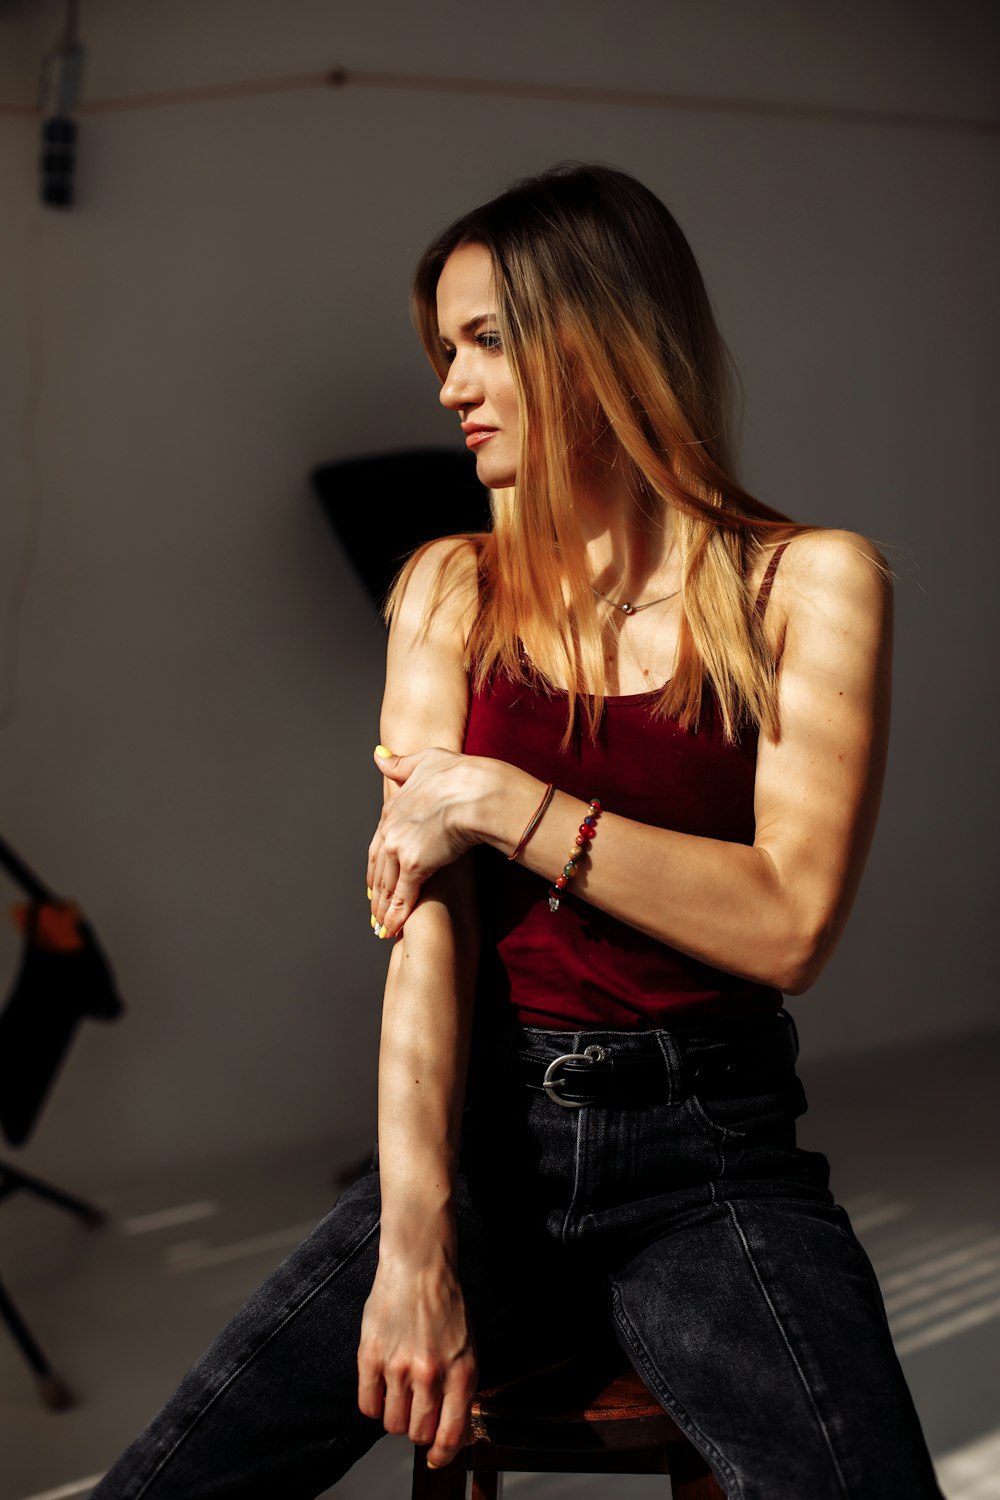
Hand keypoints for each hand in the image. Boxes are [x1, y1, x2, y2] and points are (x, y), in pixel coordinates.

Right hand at [357, 1254, 477, 1467]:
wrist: (419, 1267)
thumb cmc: (445, 1306)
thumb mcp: (467, 1348)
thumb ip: (460, 1390)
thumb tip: (451, 1433)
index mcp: (461, 1373)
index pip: (450, 1436)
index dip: (442, 1454)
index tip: (436, 1458)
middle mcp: (430, 1374)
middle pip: (417, 1434)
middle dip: (417, 1427)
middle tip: (415, 1408)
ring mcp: (398, 1366)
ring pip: (391, 1423)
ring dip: (395, 1415)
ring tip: (398, 1391)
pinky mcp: (371, 1357)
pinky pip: (367, 1405)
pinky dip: (373, 1402)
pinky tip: (380, 1384)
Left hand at [367, 746, 484, 937]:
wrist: (478, 791)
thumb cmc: (461, 774)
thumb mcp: (426, 760)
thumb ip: (400, 763)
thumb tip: (378, 755)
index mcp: (392, 808)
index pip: (379, 842)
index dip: (377, 863)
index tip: (375, 878)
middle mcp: (390, 828)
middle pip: (377, 867)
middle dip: (376, 891)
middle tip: (374, 909)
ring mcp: (400, 847)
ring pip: (387, 885)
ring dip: (383, 908)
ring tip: (382, 926)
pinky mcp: (416, 865)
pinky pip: (403, 896)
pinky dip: (397, 915)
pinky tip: (392, 930)